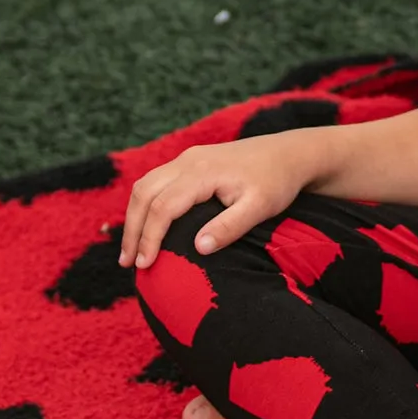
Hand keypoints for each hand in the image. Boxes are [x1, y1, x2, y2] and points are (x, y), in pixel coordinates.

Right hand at [118, 134, 311, 269]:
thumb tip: (198, 248)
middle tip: (127, 264)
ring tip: (132, 251)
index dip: (150, 237)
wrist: (289, 153)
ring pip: (146, 185)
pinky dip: (145, 205)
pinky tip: (147, 227)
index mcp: (202, 172)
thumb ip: (230, 226)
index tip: (145, 266)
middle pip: (144, 193)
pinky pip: (157, 181)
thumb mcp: (260, 207)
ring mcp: (187, 158)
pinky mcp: (191, 161)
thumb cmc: (277, 181)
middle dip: (132, 230)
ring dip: (134, 217)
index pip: (163, 206)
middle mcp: (188, 161)